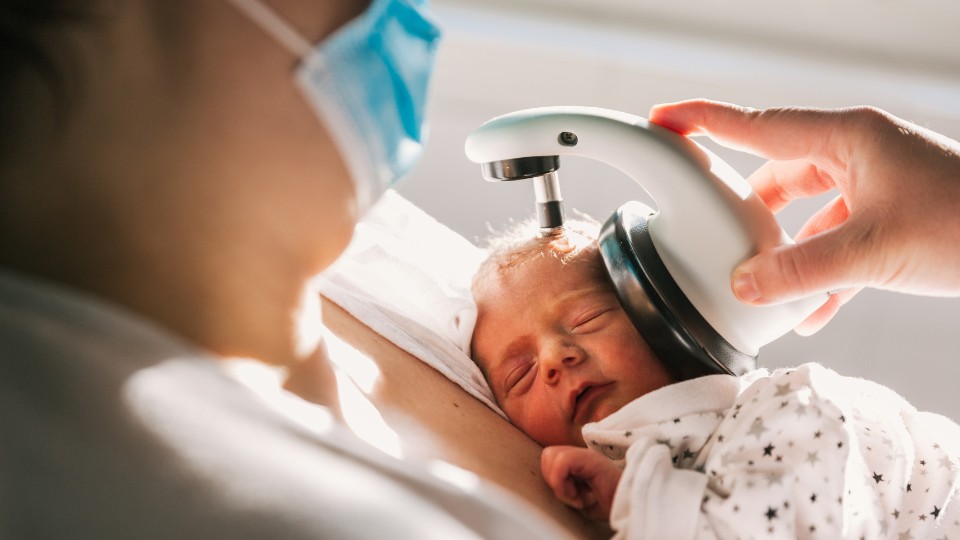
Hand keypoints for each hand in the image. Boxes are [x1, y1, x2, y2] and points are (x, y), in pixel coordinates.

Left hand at [541, 445, 621, 521]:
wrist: (631, 507)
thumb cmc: (610, 505)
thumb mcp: (580, 499)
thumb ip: (564, 489)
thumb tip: (552, 488)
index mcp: (577, 461)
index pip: (548, 458)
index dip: (552, 480)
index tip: (571, 496)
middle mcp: (581, 454)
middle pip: (547, 454)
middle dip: (552, 479)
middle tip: (572, 495)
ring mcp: (586, 455)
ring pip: (551, 455)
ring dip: (559, 483)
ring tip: (578, 496)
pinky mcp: (591, 459)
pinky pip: (562, 462)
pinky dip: (563, 483)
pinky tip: (580, 497)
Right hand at [650, 100, 959, 333]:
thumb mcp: (872, 252)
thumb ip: (801, 271)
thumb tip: (744, 286)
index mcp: (848, 138)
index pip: (757, 125)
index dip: (703, 121)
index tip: (662, 119)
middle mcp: (859, 152)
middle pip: (779, 171)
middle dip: (747, 208)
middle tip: (714, 229)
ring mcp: (878, 183)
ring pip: (809, 209)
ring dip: (786, 248)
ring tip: (759, 282)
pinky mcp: (894, 214)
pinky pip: (839, 238)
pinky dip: (820, 271)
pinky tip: (809, 312)